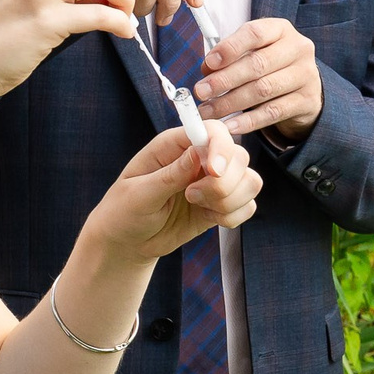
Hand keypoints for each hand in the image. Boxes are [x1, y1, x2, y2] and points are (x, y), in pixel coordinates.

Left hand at [84, 127, 262, 262]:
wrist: (127, 242)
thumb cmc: (124, 212)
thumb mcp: (139, 194)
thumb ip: (170, 175)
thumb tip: (196, 152)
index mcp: (175, 146)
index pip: (214, 131)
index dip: (221, 148)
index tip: (213, 172)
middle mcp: (199, 159)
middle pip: (239, 156)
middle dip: (224, 183)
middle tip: (192, 196)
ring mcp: (213, 182)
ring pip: (250, 181)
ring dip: (230, 201)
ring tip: (199, 207)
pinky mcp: (221, 204)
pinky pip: (248, 205)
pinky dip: (233, 216)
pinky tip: (210, 220)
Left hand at [194, 17, 321, 138]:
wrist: (304, 86)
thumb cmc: (270, 65)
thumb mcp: (252, 52)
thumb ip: (229, 57)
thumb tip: (207, 71)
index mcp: (281, 30)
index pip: (255, 33)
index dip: (230, 48)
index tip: (209, 64)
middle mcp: (298, 49)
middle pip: (258, 64)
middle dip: (225, 80)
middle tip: (201, 92)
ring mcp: (306, 75)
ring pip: (263, 90)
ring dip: (230, 102)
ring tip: (208, 111)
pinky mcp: (307, 100)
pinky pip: (273, 113)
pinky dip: (248, 121)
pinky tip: (229, 125)